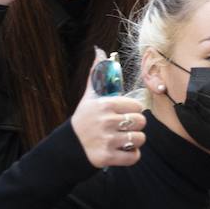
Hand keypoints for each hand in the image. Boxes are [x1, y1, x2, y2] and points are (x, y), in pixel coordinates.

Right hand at [72, 47, 146, 167]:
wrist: (68, 147)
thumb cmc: (84, 119)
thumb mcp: (89, 97)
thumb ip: (97, 74)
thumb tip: (99, 51)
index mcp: (105, 105)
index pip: (137, 106)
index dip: (134, 111)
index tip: (125, 114)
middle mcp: (106, 121)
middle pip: (141, 122)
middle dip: (136, 126)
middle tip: (125, 128)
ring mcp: (107, 140)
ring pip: (140, 139)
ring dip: (135, 142)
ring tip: (124, 140)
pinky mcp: (107, 158)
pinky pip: (134, 157)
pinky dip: (132, 156)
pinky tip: (123, 152)